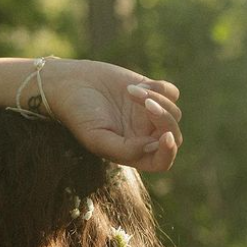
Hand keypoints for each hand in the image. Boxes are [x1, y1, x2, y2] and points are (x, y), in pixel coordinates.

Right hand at [48, 59, 182, 171]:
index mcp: (132, 153)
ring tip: (130, 92)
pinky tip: (136, 86)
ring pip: (174, 113)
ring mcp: (149, 115)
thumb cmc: (80, 115)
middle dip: (164, 120)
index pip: (161, 162)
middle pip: (173, 136)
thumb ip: (125, 150)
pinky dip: (160, 88)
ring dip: (157, 100)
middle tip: (146, 104)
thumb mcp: (97, 138)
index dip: (168, 152)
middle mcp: (143, 136)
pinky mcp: (151, 92)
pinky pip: (172, 93)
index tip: (164, 136)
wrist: (72, 84)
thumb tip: (153, 146)